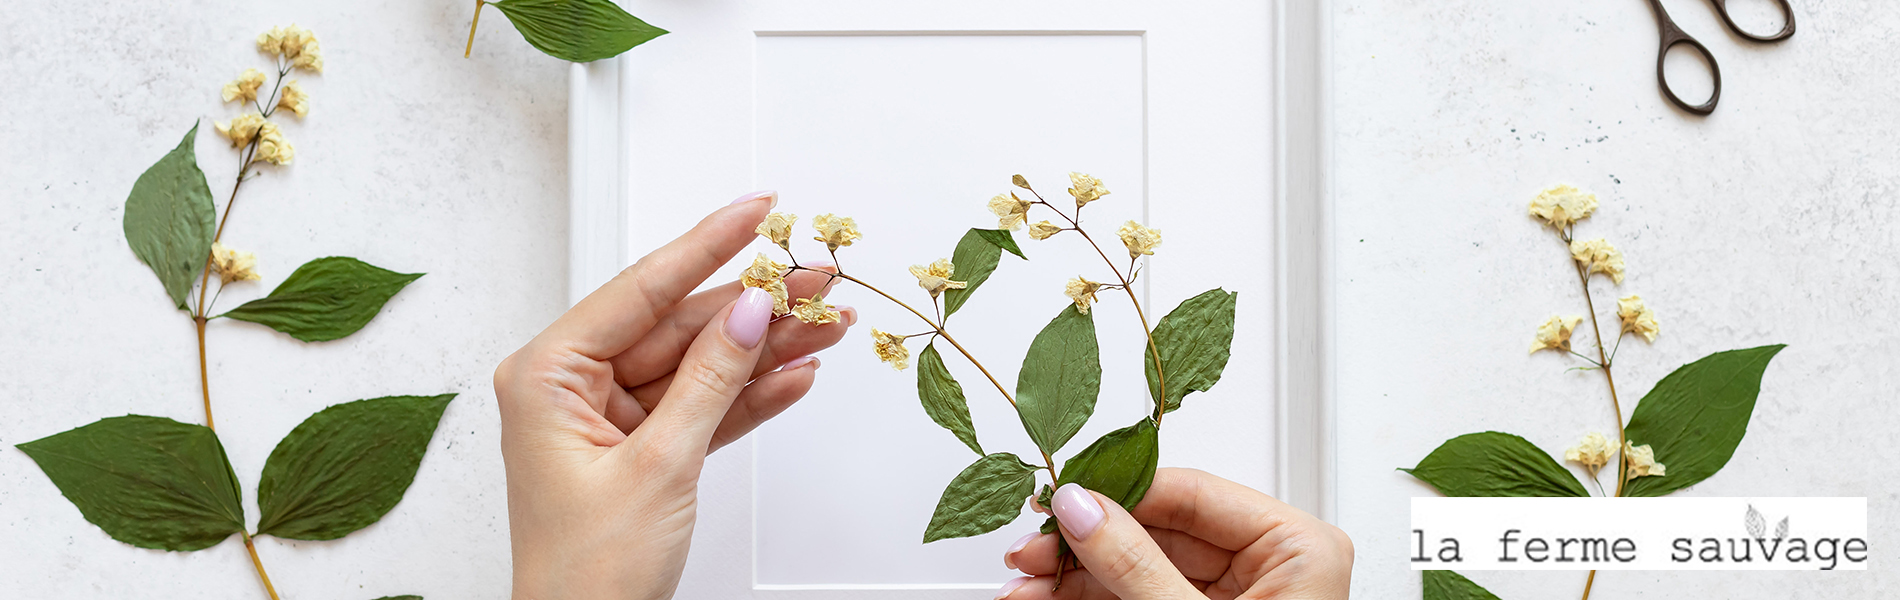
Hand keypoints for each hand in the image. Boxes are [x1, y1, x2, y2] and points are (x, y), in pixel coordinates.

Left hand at [494, 191, 853, 599]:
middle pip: (679, 325)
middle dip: (753, 304)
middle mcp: (573, 388)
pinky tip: (797, 373)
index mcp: (547, 375)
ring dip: (764, 349)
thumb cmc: (585, 574)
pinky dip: (751, 396)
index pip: (640, 291)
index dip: (706, 246)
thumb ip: (710, 381)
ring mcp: (610, 419)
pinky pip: (705, 407)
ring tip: (827, 323)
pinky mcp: (644, 451)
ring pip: (700, 365)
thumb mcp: (658, 466)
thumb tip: (749, 312)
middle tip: (815, 277)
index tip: (755, 209)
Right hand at [999, 468, 1353, 599]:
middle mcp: (1269, 569)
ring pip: (1136, 567)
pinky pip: (1136, 598)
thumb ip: (1136, 566)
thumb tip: (1087, 510)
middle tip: (1033, 549)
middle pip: (1157, 531)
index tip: (1063, 498)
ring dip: (1074, 578)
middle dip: (1084, 544)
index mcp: (1297, 550)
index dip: (1120, 492)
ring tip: (1025, 586)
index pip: (1194, 494)